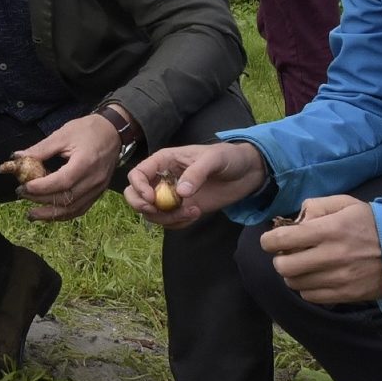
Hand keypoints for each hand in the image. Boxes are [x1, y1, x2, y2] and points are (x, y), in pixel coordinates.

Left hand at [10, 113, 121, 222]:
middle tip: (22, 194)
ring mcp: (98, 189)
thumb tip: (17, 157)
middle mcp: (94, 180)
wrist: (113, 132)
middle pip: (66, 198)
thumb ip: (41, 149)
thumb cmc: (88, 130)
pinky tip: (49, 213)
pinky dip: (63, 214)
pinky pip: (80, 209)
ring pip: (73, 209)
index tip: (23, 186)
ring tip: (31, 214)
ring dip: (50, 214)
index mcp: (86, 163)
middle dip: (41, 200)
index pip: (62, 182)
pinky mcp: (98, 193)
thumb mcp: (63, 134)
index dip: (41, 187)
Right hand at [124, 140, 267, 229]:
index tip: (152, 199)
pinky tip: (196, 214)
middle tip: (158, 211)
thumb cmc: (228, 157)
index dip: (139, 188)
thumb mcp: (214, 159)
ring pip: (152, 213)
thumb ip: (196, 173)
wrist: (246, 172)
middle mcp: (162, 178)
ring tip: (191, 212)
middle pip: (135, 196)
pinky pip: (169, 222)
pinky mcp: (183, 209)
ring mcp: (171, 195)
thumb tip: (180, 193)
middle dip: (143, 206)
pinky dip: (178, 223)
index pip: (137, 174)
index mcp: (163, 161)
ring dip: (166, 218)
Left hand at [257, 196, 381, 303]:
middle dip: (279, 259)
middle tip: (287, 254)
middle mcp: (331, 256)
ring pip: (295, 283)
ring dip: (293, 275)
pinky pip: (311, 296)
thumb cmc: (372, 224)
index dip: (269, 240)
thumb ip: (317, 206)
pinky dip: (307, 288)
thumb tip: (295, 218)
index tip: (270, 240)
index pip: (283, 239)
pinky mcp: (345, 295)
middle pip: (284, 267)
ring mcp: (338, 278)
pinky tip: (315, 277)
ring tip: (303, 266)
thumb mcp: (347, 204)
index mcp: (329, 230)